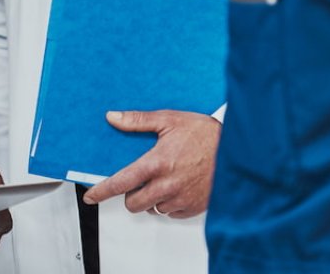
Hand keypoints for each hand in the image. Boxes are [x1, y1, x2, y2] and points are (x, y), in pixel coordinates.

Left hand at [81, 110, 220, 217]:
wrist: (238, 148)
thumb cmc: (206, 133)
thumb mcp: (169, 120)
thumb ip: (137, 120)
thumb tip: (113, 117)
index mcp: (157, 163)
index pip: (121, 182)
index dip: (102, 191)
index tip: (91, 196)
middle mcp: (168, 185)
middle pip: (134, 203)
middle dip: (131, 195)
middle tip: (138, 181)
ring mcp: (182, 199)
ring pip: (153, 209)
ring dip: (151, 199)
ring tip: (162, 180)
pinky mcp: (195, 207)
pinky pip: (172, 213)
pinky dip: (169, 204)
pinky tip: (176, 187)